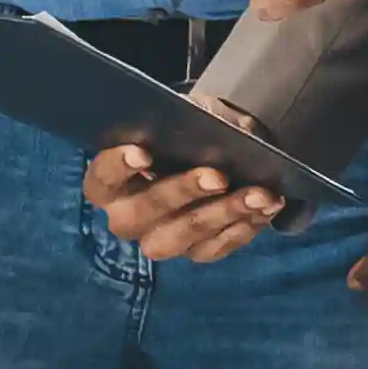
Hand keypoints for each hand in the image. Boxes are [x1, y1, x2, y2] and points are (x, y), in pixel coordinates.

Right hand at [82, 95, 288, 263]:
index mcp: (110, 183)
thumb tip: (220, 130)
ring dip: (223, 214)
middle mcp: (126, 218)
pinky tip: (265, 207)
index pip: (102, 178)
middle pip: (142, 214)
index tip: (143, 153)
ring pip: (183, 236)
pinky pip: (215, 248)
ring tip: (259, 194)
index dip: (117, 167)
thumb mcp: (189, 116)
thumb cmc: (189, 133)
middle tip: (217, 176)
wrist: (216, 154)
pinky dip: (243, 228)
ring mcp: (160, 240)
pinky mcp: (194, 252)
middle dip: (181, 193)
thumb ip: (193, 121)